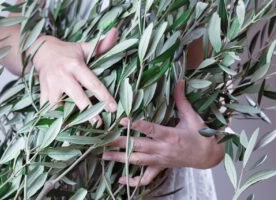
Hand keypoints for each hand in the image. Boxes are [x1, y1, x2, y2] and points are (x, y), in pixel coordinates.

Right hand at [32, 29, 118, 125]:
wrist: (41, 52)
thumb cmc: (68, 52)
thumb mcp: (84, 47)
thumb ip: (102, 45)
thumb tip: (116, 32)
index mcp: (75, 66)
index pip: (92, 83)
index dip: (104, 96)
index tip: (113, 108)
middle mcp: (62, 76)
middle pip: (76, 96)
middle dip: (88, 111)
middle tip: (99, 124)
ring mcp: (50, 86)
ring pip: (59, 105)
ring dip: (68, 118)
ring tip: (79, 131)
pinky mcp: (42, 93)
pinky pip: (48, 109)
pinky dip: (54, 119)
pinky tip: (63, 130)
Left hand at [102, 80, 223, 186]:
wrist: (208, 156)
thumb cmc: (200, 135)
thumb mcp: (191, 116)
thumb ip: (182, 99)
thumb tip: (179, 81)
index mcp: (171, 135)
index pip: (151, 130)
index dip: (137, 126)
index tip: (123, 121)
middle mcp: (163, 149)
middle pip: (139, 146)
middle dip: (120, 143)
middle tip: (104, 140)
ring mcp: (160, 160)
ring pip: (138, 161)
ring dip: (120, 159)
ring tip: (105, 155)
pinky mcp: (161, 167)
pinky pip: (146, 178)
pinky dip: (133, 181)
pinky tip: (121, 181)